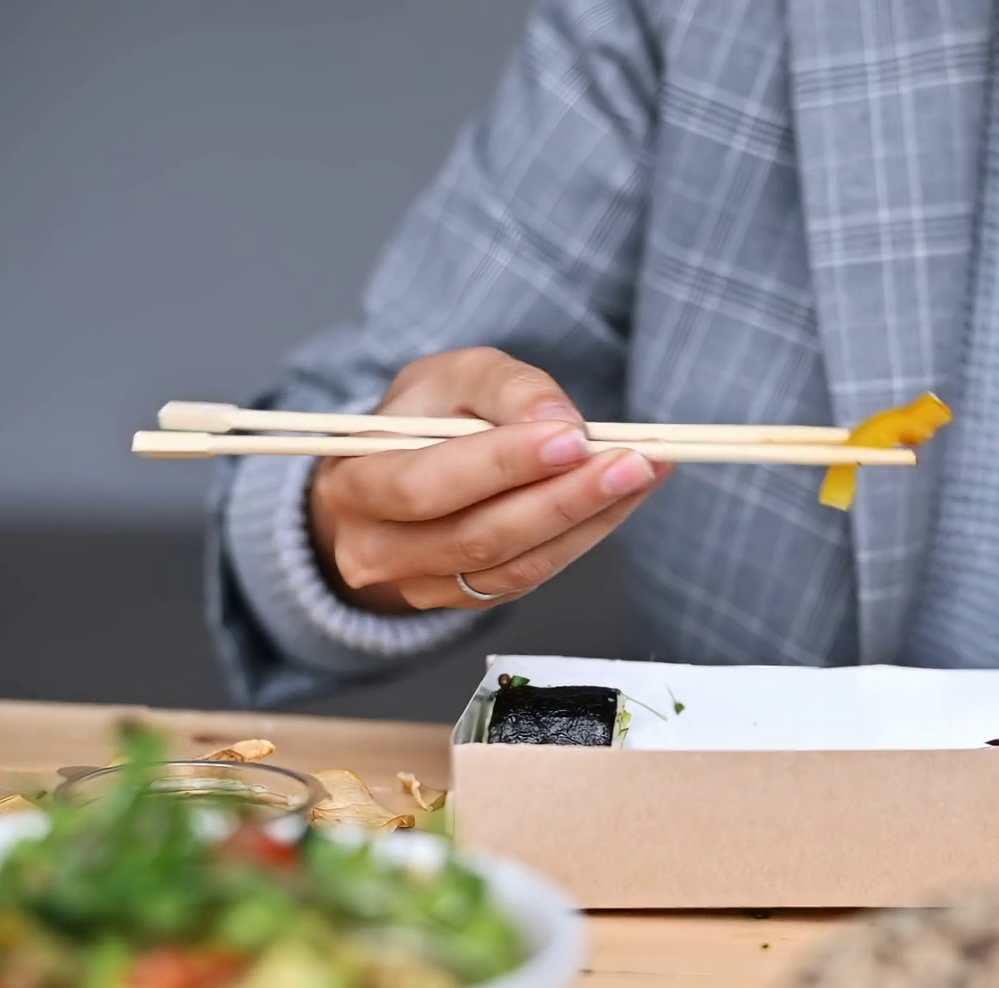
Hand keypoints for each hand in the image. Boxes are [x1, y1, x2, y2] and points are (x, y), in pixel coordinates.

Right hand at [308, 348, 668, 613]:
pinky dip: (586, 535)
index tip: (573, 438)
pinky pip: (533, 575)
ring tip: (644, 472)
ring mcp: (422, 584)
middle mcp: (376, 548)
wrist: (400, 473)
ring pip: (514, 564)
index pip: (427, 485)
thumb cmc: (423, 418)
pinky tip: (624, 497)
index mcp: (353, 483)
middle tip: (632, 461)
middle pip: (478, 536)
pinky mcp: (467, 599)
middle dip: (563, 497)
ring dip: (589, 519)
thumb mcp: (452, 377)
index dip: (503, 465)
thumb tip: (559, 420)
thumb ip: (505, 387)